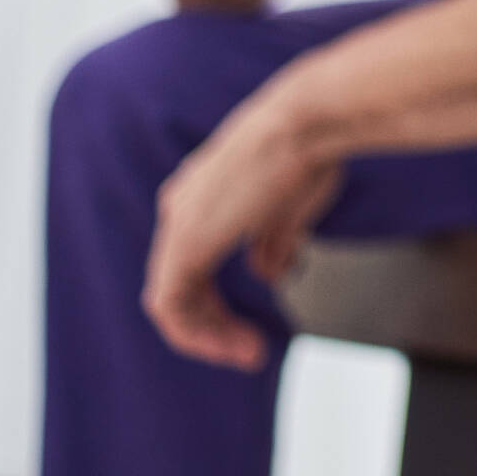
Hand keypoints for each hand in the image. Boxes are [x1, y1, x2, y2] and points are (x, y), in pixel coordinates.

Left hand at [143, 81, 343, 370]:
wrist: (306, 122)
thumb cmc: (307, 151)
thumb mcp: (290, 207)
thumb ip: (271, 244)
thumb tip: (266, 274)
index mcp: (201, 196)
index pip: (193, 264)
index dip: (219, 304)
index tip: (255, 328)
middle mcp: (181, 209)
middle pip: (179, 286)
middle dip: (214, 325)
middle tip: (251, 351)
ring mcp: (179, 224)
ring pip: (170, 300)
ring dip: (207, 334)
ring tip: (247, 353)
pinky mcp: (184, 242)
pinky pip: (169, 304)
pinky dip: (195, 331)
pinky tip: (230, 341)